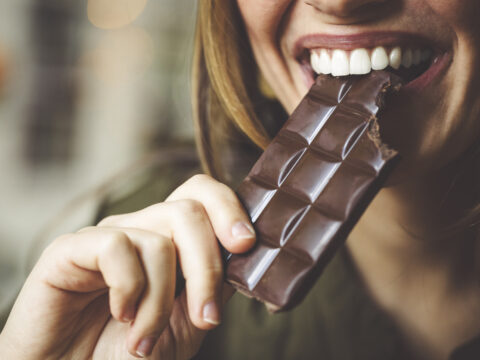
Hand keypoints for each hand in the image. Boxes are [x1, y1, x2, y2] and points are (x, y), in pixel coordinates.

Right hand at [0, 175, 254, 358]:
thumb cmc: (127, 354)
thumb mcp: (185, 325)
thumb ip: (213, 287)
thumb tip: (244, 256)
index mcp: (169, 241)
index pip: (201, 196)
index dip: (228, 209)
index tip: (247, 246)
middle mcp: (140, 231)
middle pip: (188, 211)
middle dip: (207, 267)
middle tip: (207, 317)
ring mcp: (107, 236)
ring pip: (159, 238)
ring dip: (161, 301)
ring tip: (146, 340)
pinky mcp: (71, 248)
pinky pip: (116, 247)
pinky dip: (129, 289)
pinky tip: (120, 315)